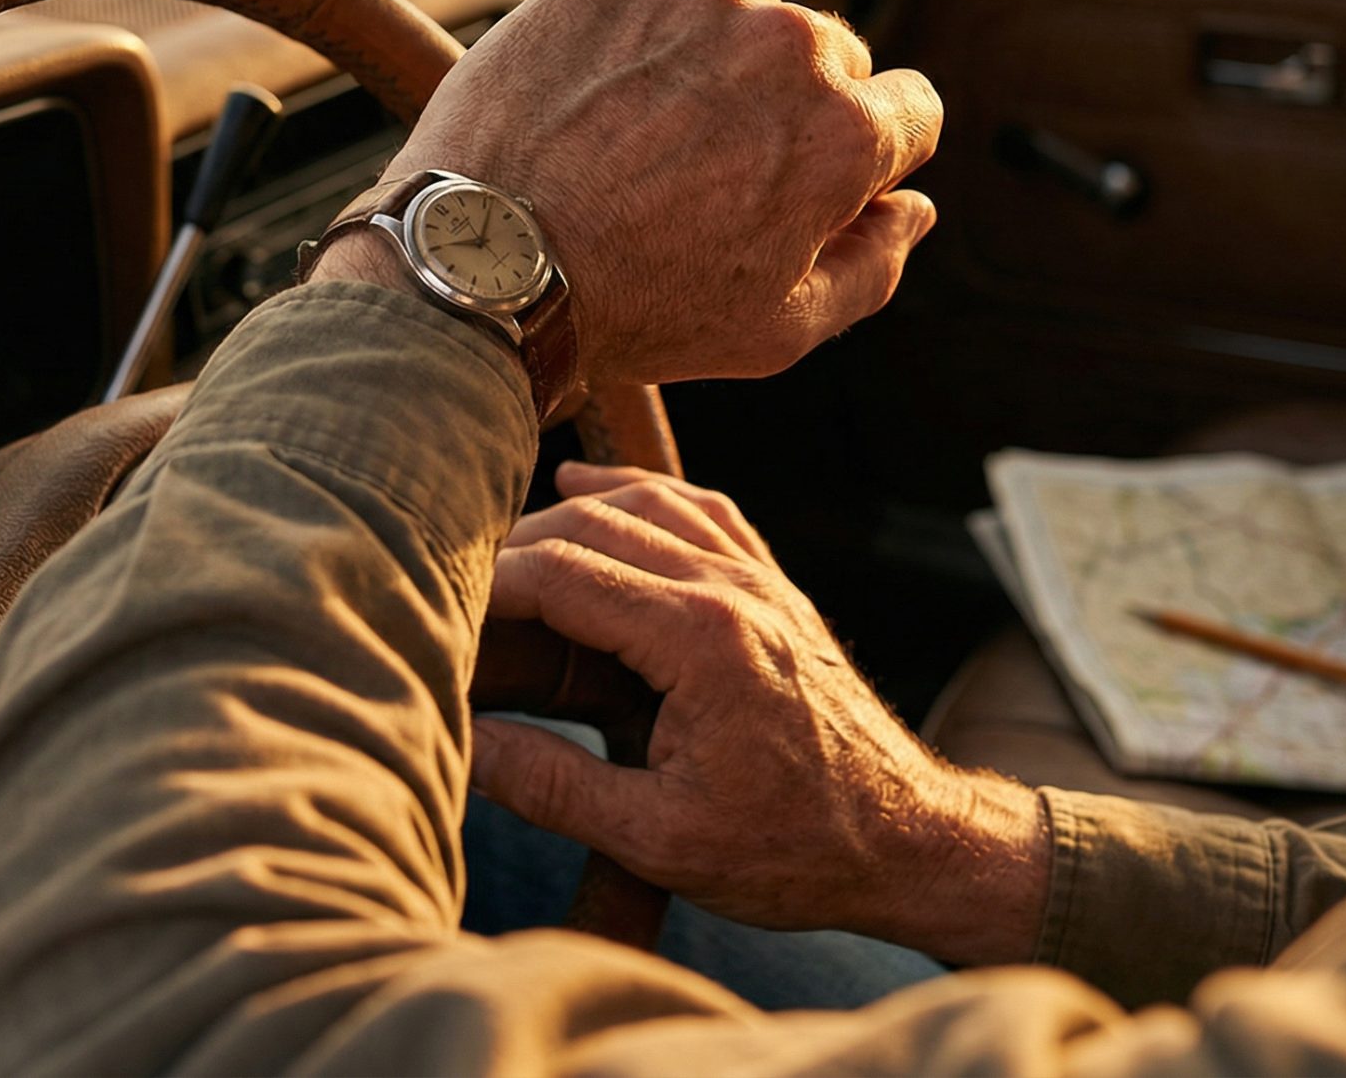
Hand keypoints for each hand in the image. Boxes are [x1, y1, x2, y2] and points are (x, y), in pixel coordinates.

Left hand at [358, 0, 942, 385]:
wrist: (482, 262)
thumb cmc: (632, 310)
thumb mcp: (776, 329)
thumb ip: (872, 265)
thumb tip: (917, 210)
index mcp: (844, 133)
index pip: (910, 108)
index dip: (862, 156)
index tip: (799, 180)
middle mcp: (789, 42)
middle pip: (826, 57)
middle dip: (783, 105)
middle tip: (699, 171)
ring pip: (738, 16)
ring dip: (706, 61)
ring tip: (632, 140)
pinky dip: (634, 29)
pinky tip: (593, 97)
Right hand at [467, 463, 1050, 964]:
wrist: (908, 841)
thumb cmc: (794, 849)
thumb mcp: (659, 839)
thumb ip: (553, 787)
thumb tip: (465, 744)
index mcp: (698, 638)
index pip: (559, 573)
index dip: (484, 588)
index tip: (437, 617)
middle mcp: (729, 587)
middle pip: (590, 526)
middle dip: (512, 551)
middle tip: (456, 595)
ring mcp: (757, 579)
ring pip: (644, 501)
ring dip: (569, 514)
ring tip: (506, 549)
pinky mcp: (773, 587)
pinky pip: (699, 508)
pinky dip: (639, 494)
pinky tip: (596, 496)